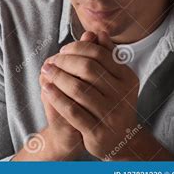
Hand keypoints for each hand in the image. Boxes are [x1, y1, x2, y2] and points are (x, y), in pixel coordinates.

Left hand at [41, 30, 142, 159]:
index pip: (99, 54)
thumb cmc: (112, 102)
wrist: (120, 141)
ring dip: (57, 77)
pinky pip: (72, 111)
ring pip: (78, 89)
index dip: (77, 48)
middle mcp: (122, 96)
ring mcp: (111, 115)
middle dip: (65, 61)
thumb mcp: (114, 79)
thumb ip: (105, 56)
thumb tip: (96, 32)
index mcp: (127, 78)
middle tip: (51, 61)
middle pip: (88, 69)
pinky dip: (57, 97)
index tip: (62, 50)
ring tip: (45, 71)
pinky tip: (46, 88)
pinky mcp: (97, 132)